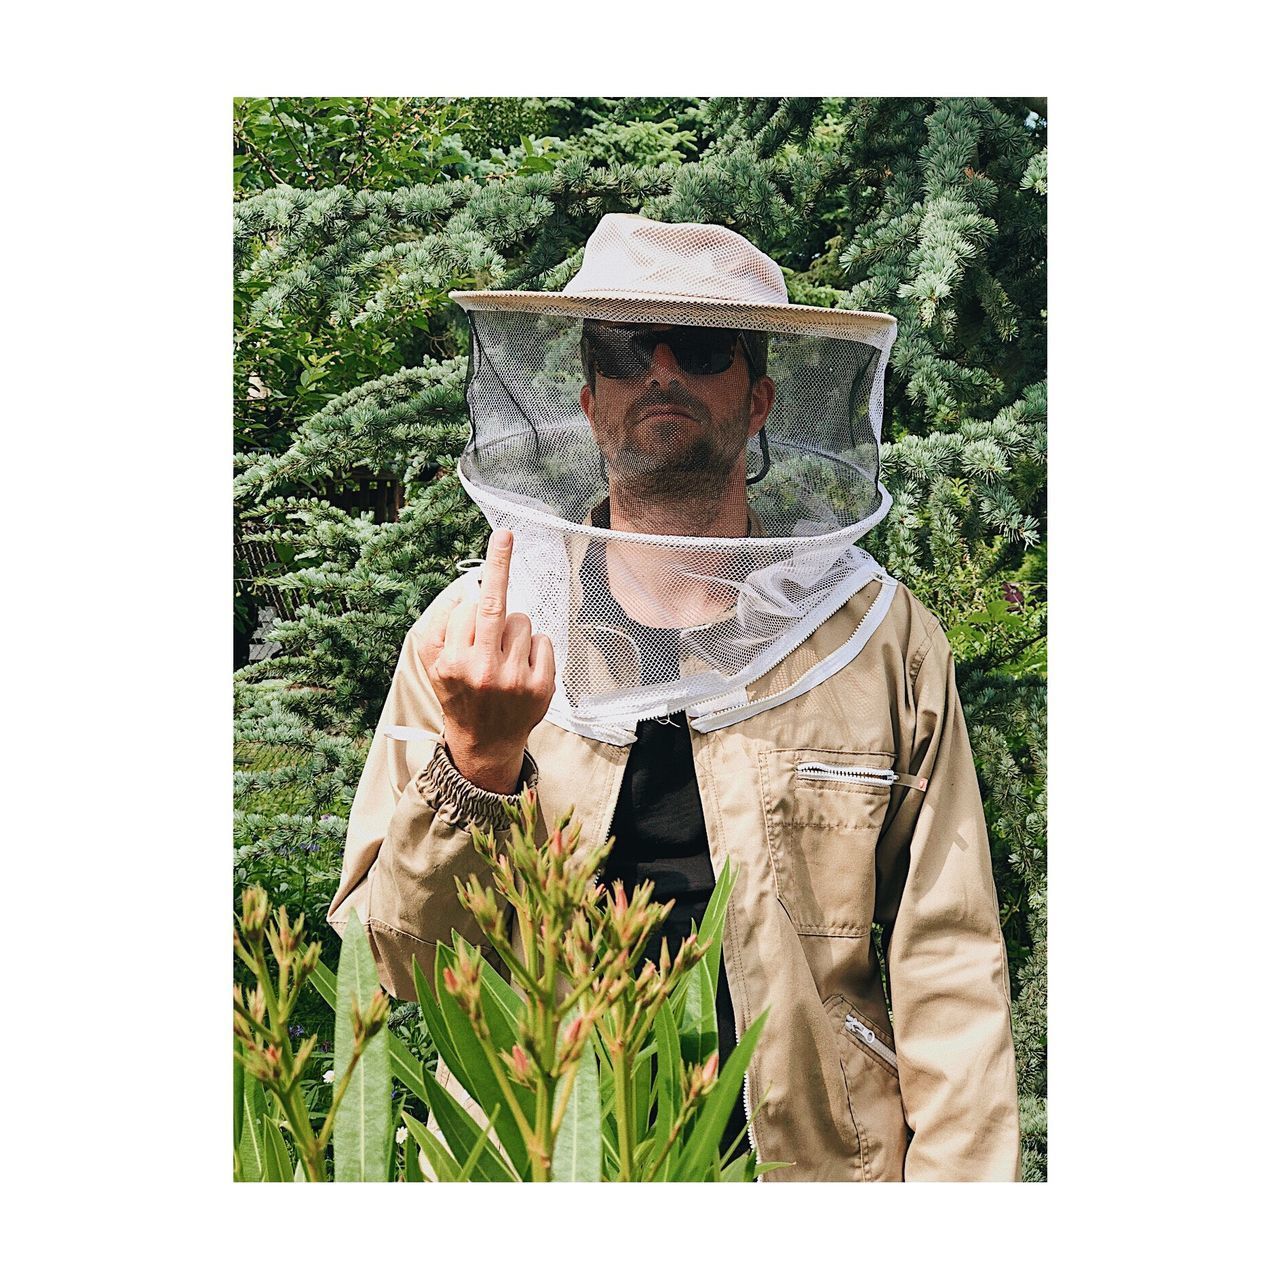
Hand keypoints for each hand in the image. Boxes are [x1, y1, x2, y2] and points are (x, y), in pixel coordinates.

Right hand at [419, 528, 554, 792]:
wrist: (485, 741)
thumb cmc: (459, 692)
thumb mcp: (433, 664)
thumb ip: (441, 625)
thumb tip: (465, 587)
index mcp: (452, 663)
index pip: (468, 609)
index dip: (477, 593)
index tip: (498, 541)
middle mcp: (482, 671)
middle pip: (494, 606)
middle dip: (499, 565)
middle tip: (505, 535)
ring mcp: (514, 680)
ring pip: (522, 621)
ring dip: (515, 628)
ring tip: (504, 654)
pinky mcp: (542, 687)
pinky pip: (544, 640)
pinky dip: (535, 646)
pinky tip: (522, 665)